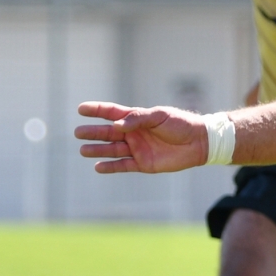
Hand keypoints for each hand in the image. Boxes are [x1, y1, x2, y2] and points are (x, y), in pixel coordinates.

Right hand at [75, 101, 209, 173]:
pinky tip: (97, 166)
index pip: (111, 113)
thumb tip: (117, 125)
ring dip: (97, 150)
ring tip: (82, 150)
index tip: (81, 109)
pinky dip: (110, 167)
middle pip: (108, 132)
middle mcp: (133, 133)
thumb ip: (137, 119)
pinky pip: (123, 166)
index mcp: (136, 118)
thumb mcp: (159, 116)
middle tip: (77, 133)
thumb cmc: (180, 124)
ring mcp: (137, 149)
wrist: (198, 143)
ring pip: (112, 150)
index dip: (96, 110)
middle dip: (93, 132)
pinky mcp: (143, 164)